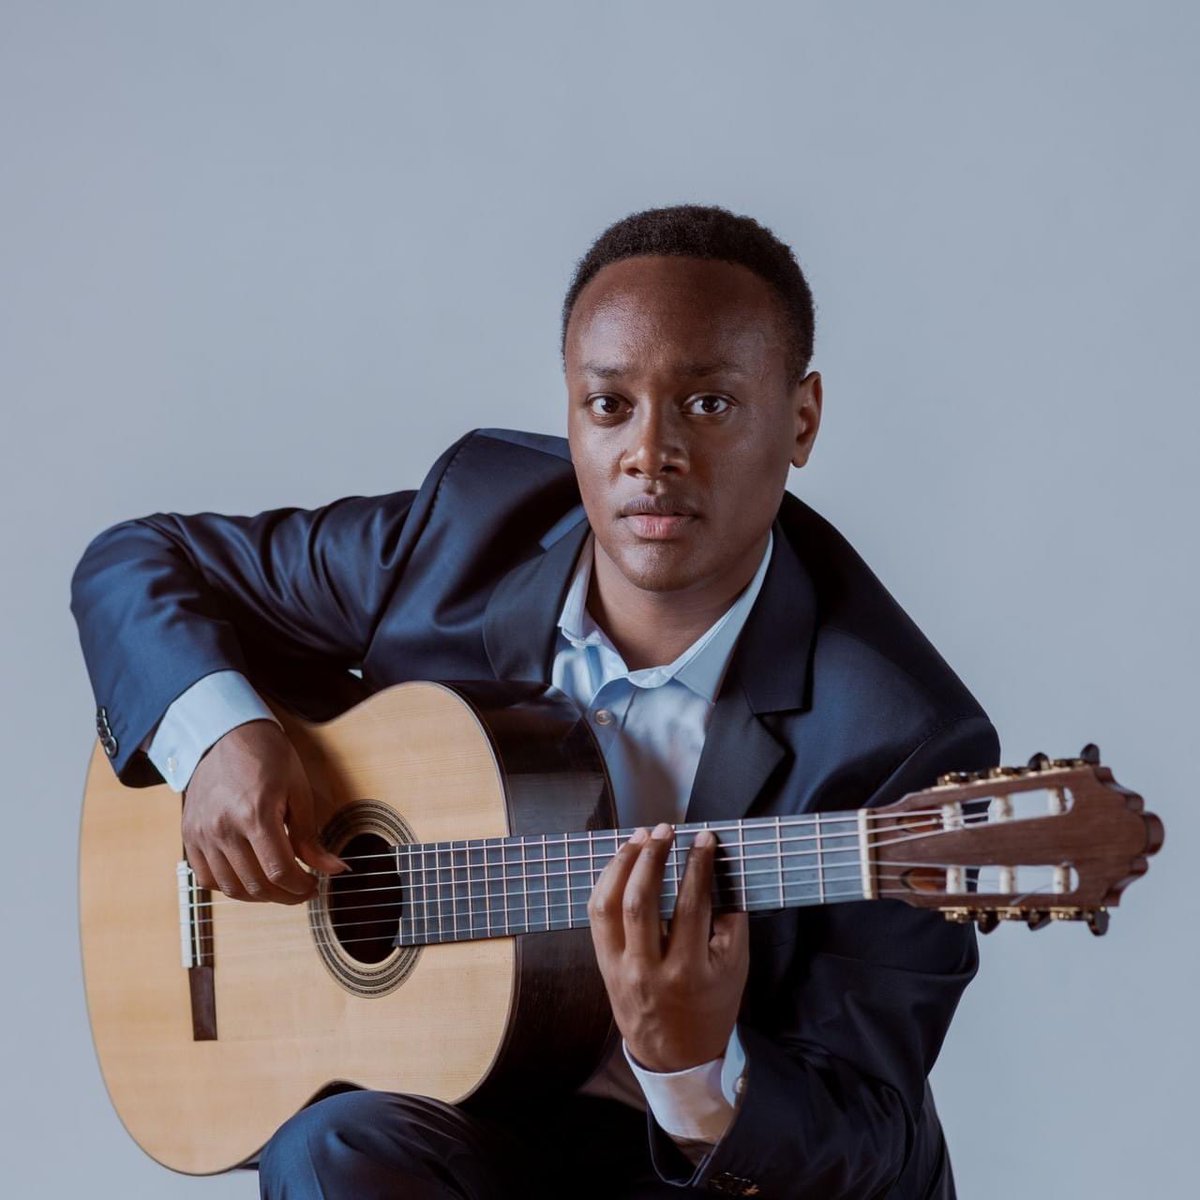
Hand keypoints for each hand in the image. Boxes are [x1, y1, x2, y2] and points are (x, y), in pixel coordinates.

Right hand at [182, 719, 345, 903]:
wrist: (225, 734)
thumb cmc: (267, 757)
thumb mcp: (298, 791)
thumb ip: (310, 837)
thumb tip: (334, 868)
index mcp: (255, 813)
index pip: (279, 871)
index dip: (300, 887)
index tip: (313, 886)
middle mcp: (223, 827)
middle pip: (255, 885)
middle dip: (284, 895)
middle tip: (300, 890)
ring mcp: (201, 833)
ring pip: (230, 887)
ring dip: (258, 895)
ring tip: (277, 886)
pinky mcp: (188, 835)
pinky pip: (206, 878)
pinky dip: (228, 886)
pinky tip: (248, 877)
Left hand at [588, 822, 749, 1071]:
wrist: (675, 1053)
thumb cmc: (711, 1005)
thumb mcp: (735, 969)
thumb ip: (730, 920)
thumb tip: (717, 867)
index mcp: (687, 973)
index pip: (692, 906)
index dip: (698, 865)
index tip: (705, 838)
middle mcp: (647, 971)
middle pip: (640, 901)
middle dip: (652, 856)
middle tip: (665, 829)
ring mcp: (619, 968)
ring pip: (609, 905)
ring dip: (623, 863)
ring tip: (640, 836)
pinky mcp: (602, 964)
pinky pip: (596, 915)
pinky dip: (606, 882)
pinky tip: (622, 862)